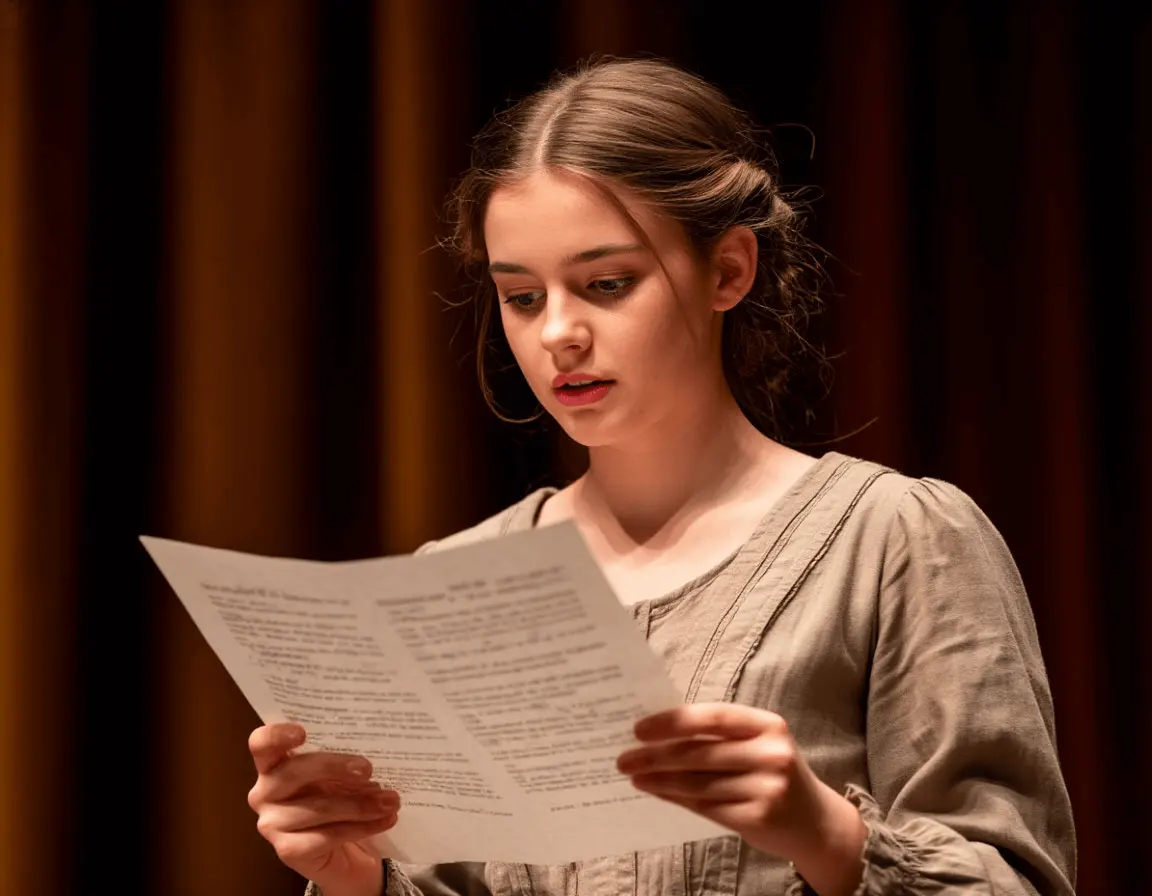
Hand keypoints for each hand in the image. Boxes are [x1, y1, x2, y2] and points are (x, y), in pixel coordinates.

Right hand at [247, 723, 398, 895]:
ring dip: (360, 803)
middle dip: (334, 767)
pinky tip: (386, 819)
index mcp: (273, 765)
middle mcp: (264, 793)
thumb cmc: (340, 801)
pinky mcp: (288, 851)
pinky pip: (328, 835)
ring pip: (317, 807)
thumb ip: (345, 761)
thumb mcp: (341, 776)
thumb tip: (371, 755)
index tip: (303, 732)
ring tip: (391, 800)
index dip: (276, 736)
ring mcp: (272, 824)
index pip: (261, 744)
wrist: (345, 855)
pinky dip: (363, 827)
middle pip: (294, 771)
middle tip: (368, 768)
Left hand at [616, 703, 864, 894]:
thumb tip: (658, 732)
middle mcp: (771, 753)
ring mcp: (767, 788)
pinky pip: (705, 806)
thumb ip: (718, 737)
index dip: (673, 722)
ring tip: (634, 776)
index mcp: (768, 724)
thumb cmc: (773, 773)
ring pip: (698, 783)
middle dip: (655, 756)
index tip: (639, 729)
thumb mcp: (757, 745)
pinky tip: (658, 792)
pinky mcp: (759, 817)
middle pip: (699, 753)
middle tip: (624, 758)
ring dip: (659, 780)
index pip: (712, 717)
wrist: (816, 822)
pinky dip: (676, 798)